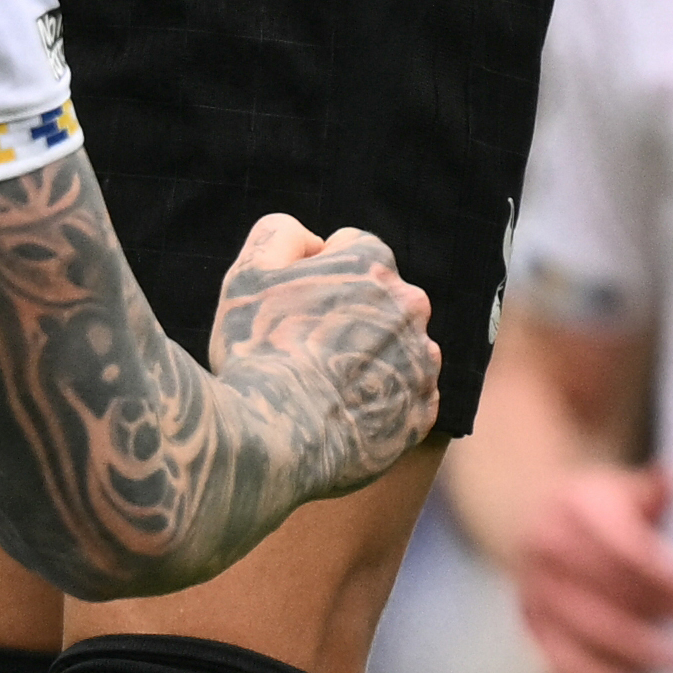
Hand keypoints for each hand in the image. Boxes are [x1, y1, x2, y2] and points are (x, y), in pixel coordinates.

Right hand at [206, 214, 437, 502]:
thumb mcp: (250, 271)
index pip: (350, 248)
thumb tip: (315, 244)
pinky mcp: (422, 410)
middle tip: (305, 347)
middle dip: (348, 312)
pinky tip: (343, 410)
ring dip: (367, 355)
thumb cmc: (259, 349)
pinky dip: (379, 398)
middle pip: (377, 297)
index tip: (293, 306)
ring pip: (394, 344)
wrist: (277, 438)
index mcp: (373, 262)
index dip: (314, 272)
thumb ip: (282, 234)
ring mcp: (422, 361)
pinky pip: (403, 393)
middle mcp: (410, 305)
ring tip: (323, 382)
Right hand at [513, 465, 672, 672]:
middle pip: (608, 589)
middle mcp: (546, 545)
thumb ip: (653, 490)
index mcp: (573, 506)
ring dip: (641, 651)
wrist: (535, 520)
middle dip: (658, 611)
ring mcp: (536, 587)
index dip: (662, 573)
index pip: (620, 545)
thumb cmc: (595, 509)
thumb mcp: (621, 489)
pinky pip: (565, 661)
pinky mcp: (533, 623)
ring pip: (590, 628)